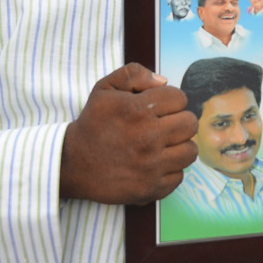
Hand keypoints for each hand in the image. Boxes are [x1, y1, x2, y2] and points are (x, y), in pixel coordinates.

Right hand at [59, 63, 196, 204]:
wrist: (73, 163)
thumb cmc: (93, 123)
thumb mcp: (105, 88)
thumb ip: (134, 74)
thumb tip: (164, 80)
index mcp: (138, 110)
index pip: (180, 98)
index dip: (171, 100)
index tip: (160, 107)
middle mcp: (148, 137)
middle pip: (189, 123)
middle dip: (179, 120)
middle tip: (165, 125)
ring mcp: (151, 165)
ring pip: (190, 151)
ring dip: (179, 146)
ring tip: (165, 145)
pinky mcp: (151, 187)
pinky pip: (179, 176)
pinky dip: (170, 170)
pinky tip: (156, 164)